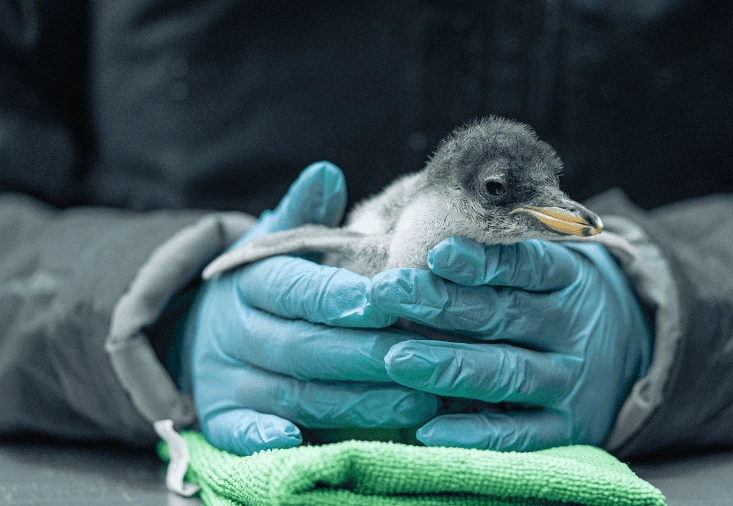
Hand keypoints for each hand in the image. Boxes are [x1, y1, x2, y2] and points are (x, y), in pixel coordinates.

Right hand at [181, 162, 437, 454]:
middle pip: (302, 345)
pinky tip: (296, 441)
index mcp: (254, 281)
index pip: (296, 288)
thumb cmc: (270, 284)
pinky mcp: (224, 416)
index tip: (382, 302)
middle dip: (363, 353)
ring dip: (353, 400)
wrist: (206, 329)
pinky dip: (262, 437)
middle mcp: (238, 329)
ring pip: (294, 392)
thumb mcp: (279, 243)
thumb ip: (304, 214)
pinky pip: (239, 431)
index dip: (336, 297)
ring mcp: (229, 376)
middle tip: (421, 356)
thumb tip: (326, 171)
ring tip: (416, 400)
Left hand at [370, 237, 651, 451]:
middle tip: (386, 293)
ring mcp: (569, 380)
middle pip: (505, 315)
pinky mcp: (565, 428)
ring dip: (451, 366)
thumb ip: (496, 260)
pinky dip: (476, 433)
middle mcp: (571, 328)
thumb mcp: (546, 268)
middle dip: (442, 304)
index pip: (527, 266)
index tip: (437, 252)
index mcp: (568, 278)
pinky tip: (428, 429)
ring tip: (396, 359)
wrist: (632, 349)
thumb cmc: (554, 298)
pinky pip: (519, 433)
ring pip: (509, 372)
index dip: (483, 262)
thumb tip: (417, 249)